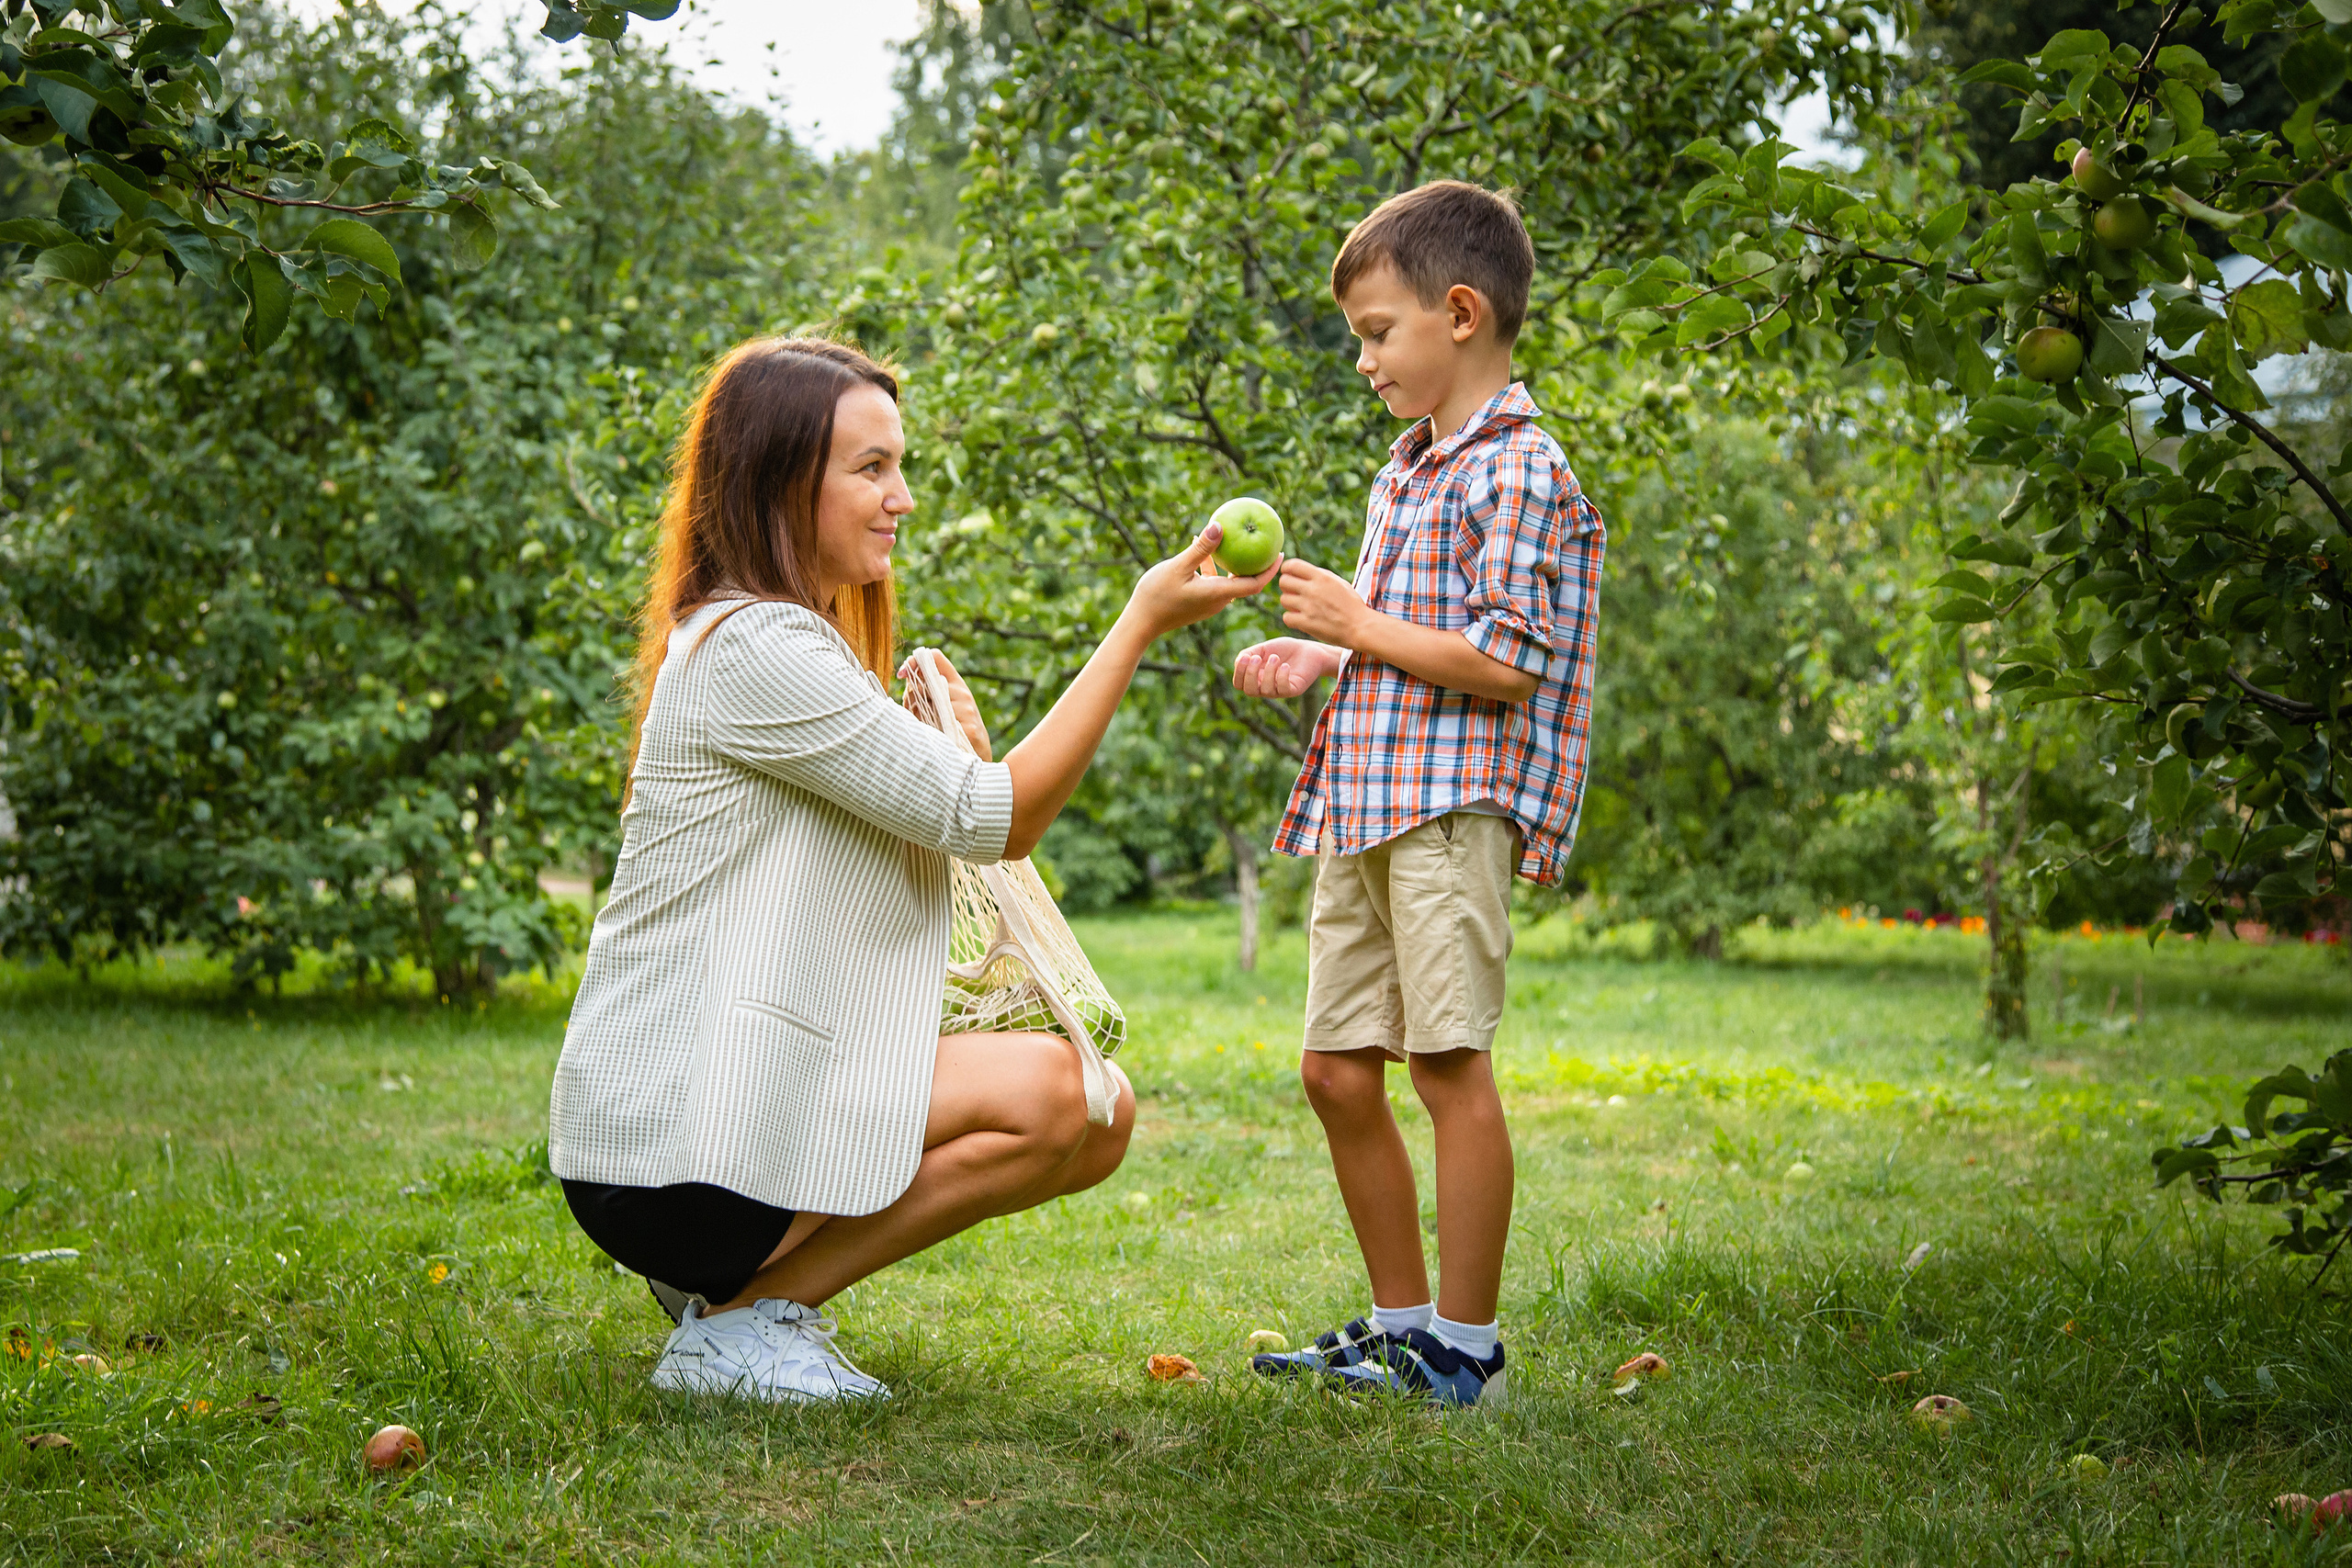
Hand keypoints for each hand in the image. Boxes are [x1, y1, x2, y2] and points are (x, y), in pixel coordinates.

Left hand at [898, 648, 991, 759]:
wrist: (977, 755)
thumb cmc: (954, 728)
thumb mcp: (941, 705)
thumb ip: (925, 692)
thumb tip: (906, 681)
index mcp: (955, 682)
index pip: (934, 657)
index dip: (914, 661)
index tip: (901, 674)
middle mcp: (962, 691)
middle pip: (925, 680)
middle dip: (912, 695)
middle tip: (915, 711)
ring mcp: (966, 709)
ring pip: (928, 702)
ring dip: (919, 715)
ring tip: (927, 727)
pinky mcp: (968, 727)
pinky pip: (938, 724)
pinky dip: (930, 730)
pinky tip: (936, 736)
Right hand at [1121, 521, 1277, 639]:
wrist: (1140, 624)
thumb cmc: (1156, 596)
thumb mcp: (1178, 567)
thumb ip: (1201, 548)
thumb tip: (1220, 525)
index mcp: (1218, 594)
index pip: (1255, 584)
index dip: (1271, 570)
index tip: (1282, 553)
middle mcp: (1218, 601)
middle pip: (1246, 581)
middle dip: (1256, 562)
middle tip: (1265, 541)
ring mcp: (1208, 603)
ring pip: (1227, 580)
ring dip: (1230, 561)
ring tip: (1229, 537)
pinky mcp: (1198, 602)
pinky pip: (1213, 581)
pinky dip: (1211, 566)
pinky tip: (1198, 546)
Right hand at [1232, 637, 1344, 698]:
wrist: (1308, 649)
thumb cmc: (1284, 649)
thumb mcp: (1263, 648)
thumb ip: (1248, 654)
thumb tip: (1239, 662)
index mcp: (1255, 678)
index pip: (1239, 684)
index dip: (1239, 672)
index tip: (1246, 656)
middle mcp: (1265, 687)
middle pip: (1249, 691)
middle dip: (1250, 674)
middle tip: (1257, 657)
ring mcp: (1279, 690)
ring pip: (1265, 690)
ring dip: (1268, 671)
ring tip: (1276, 657)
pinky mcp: (1293, 690)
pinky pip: (1283, 689)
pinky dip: (1281, 677)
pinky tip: (1285, 665)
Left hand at [1274, 557, 1371, 646]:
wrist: (1360, 627)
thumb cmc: (1351, 605)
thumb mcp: (1339, 583)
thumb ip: (1320, 576)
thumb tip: (1302, 572)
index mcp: (1322, 577)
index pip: (1292, 565)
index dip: (1287, 570)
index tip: (1290, 575)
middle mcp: (1313, 589)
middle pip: (1283, 581)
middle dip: (1287, 587)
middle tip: (1295, 593)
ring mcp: (1308, 606)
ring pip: (1283, 599)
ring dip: (1290, 604)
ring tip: (1301, 608)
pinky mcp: (1306, 623)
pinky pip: (1286, 617)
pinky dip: (1291, 619)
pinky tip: (1301, 620)